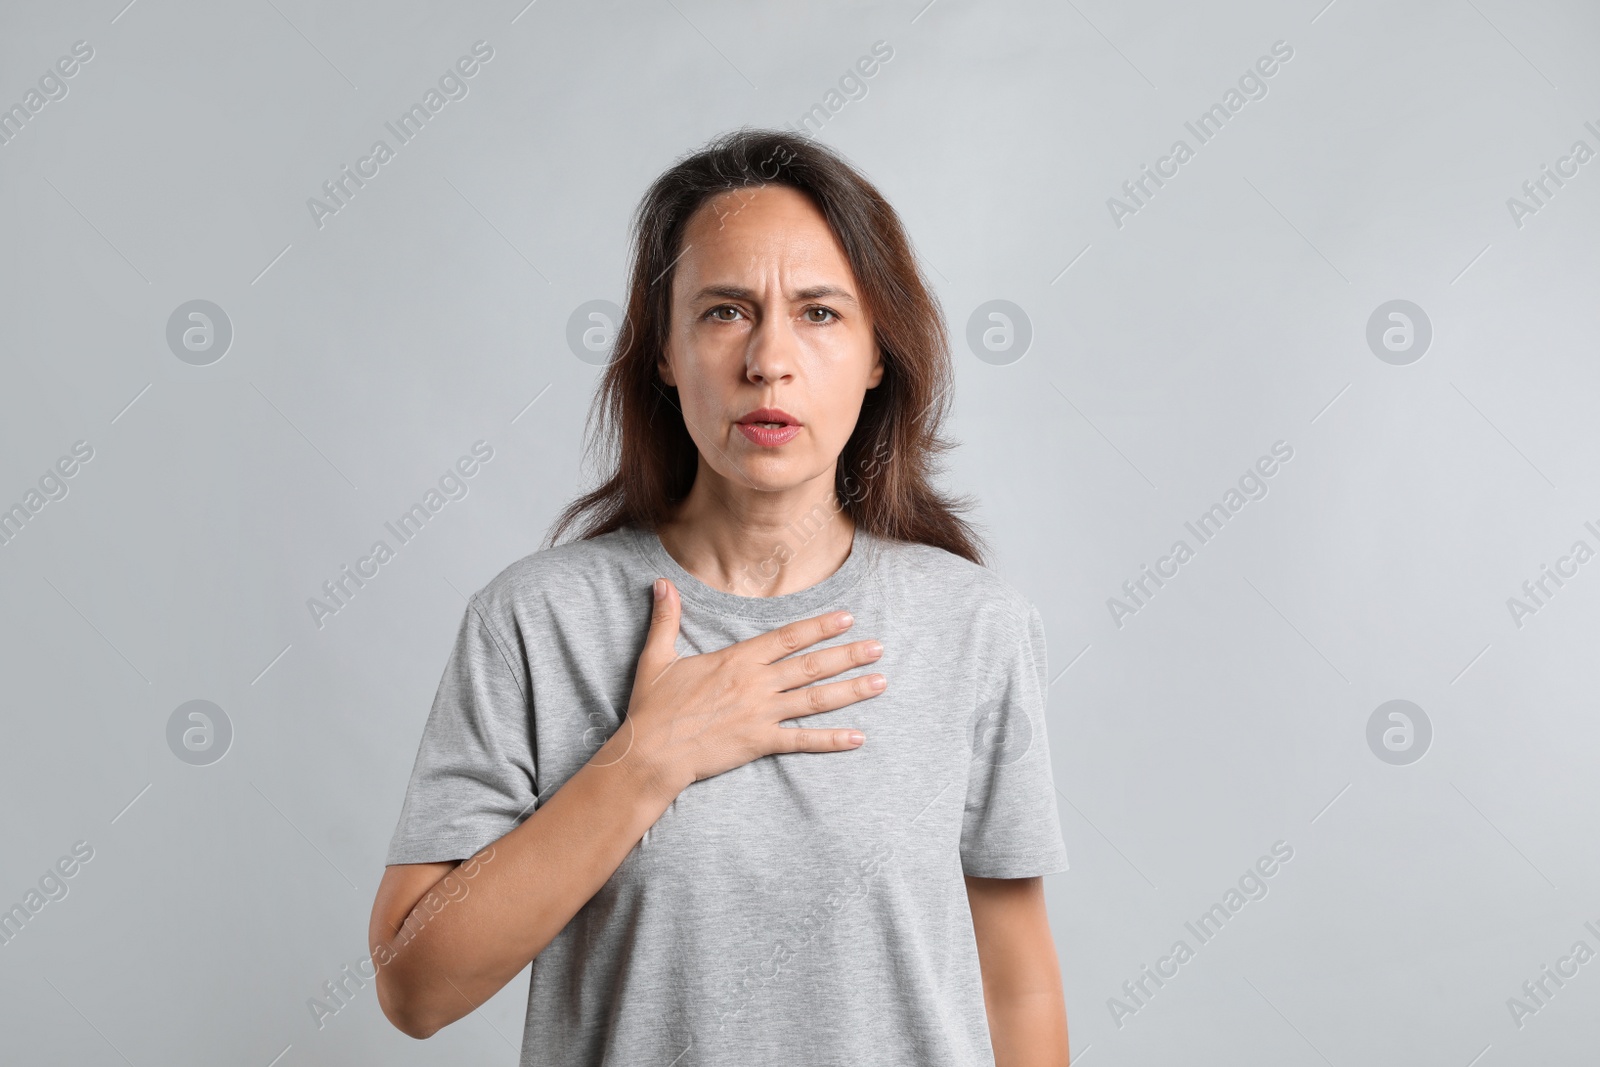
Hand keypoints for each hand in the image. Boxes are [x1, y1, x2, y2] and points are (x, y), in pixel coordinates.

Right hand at [604, 577, 886, 794]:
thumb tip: (662, 583)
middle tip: (879, 647)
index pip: (788, 638)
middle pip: (811, 665)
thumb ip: (666, 619)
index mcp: (736, 660)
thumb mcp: (657, 657)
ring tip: (881, 682)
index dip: (819, 626)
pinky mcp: (760, 743)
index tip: (846, 617)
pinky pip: (802, 740)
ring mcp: (761, 714)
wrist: (650, 754)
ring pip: (815, 699)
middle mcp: (755, 684)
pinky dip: (832, 740)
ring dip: (850, 690)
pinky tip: (858, 737)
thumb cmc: (653, 708)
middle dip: (848, 654)